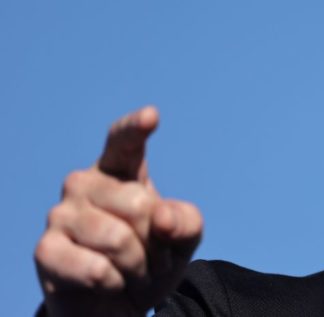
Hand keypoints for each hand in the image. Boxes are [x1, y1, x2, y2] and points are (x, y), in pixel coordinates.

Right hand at [35, 107, 202, 316]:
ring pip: (118, 239)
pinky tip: (108, 284)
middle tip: (152, 259)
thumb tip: (162, 216)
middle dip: (157, 243)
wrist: (116, 307)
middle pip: (139, 204)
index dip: (135, 129)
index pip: (124, 142)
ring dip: (139, 268)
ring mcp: (60, 214)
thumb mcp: (182, 241)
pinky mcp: (46, 250)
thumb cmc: (149, 263)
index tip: (151, 116)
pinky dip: (114, 283)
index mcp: (119, 171)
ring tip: (134, 274)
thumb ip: (186, 222)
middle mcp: (84, 183)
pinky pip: (96, 268)